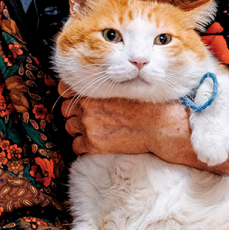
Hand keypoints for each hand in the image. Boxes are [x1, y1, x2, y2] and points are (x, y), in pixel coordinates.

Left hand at [58, 81, 228, 174]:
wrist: (162, 128)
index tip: (73, 97)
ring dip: (79, 129)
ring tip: (97, 128)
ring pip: (70, 127)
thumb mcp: (126, 88)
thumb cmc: (148, 106)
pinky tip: (98, 141)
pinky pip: (76, 146)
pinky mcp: (95, 145)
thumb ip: (106, 87)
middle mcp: (88, 109)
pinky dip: (84, 145)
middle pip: (67, 110)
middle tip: (93, 115)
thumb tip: (93, 84)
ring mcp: (90, 128)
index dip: (69, 93)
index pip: (66, 90)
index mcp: (96, 92)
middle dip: (76, 112)